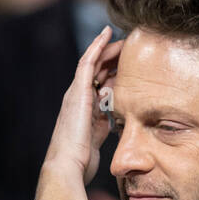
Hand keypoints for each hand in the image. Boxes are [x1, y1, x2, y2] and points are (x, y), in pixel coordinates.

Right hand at [44, 26, 119, 184]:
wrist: (68, 165)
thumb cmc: (82, 160)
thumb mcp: (98, 137)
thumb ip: (105, 124)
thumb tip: (118, 117)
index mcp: (83, 109)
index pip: (99, 83)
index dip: (113, 71)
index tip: (129, 65)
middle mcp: (77, 98)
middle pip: (97, 70)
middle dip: (112, 57)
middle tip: (130, 47)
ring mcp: (76, 93)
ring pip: (93, 62)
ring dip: (107, 48)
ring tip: (123, 38)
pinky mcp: (77, 90)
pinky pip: (87, 62)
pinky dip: (96, 47)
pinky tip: (107, 34)